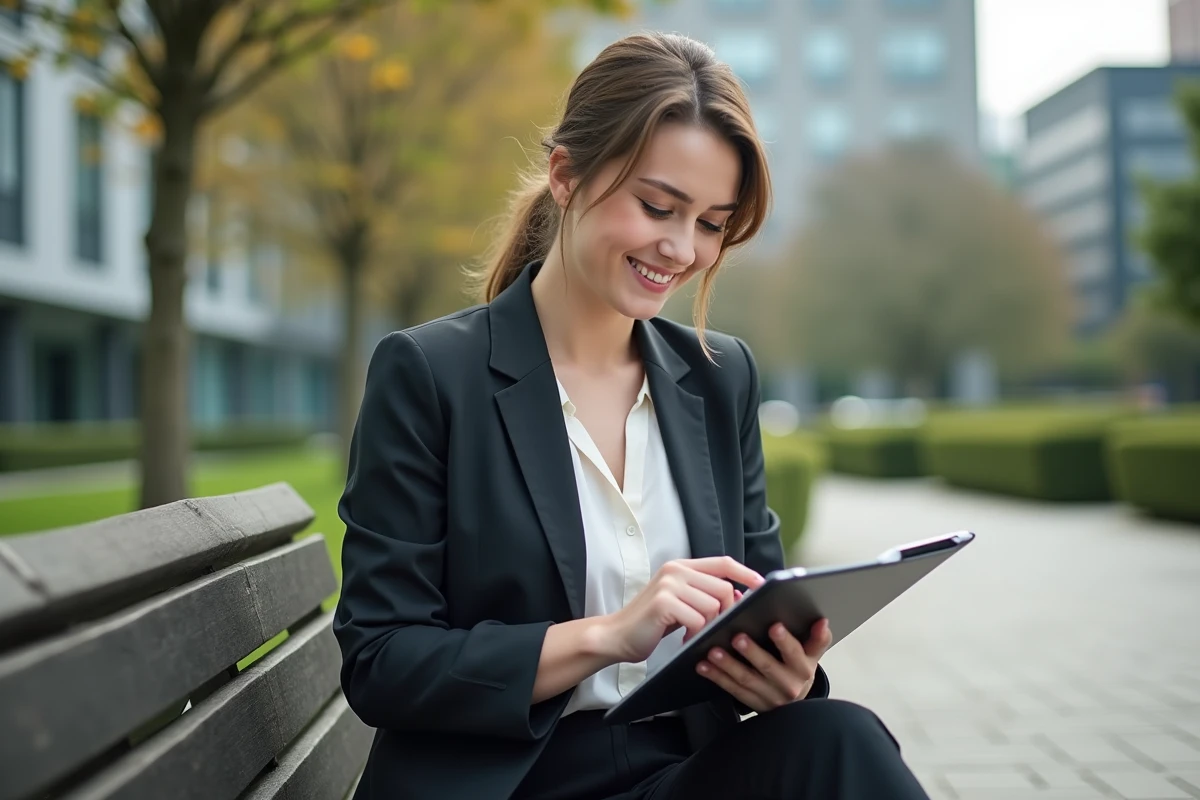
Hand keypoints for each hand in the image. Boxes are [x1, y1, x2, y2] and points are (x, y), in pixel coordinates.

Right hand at [604, 557, 764, 663]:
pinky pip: (698, 620)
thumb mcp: (680, 602)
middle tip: (710, 629)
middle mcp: (676, 571)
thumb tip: (738, 595)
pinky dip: (694, 634)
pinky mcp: (663, 603)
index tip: (761, 585)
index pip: (723, 563)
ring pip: (713, 606)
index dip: (746, 573)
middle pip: (724, 589)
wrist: (616, 635)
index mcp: (681, 567)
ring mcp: (668, 585)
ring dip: (708, 626)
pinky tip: (683, 639)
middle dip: (725, 613)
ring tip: (692, 634)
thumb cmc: (650, 622)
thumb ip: (705, 594)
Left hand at [696, 618, 832, 712]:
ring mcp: (769, 696)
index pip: (796, 653)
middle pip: (768, 667)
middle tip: (737, 637)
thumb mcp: (811, 653)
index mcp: (803, 667)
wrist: (794, 704)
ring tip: (713, 651)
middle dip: (751, 652)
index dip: (786, 641)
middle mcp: (789, 684)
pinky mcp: (753, 704)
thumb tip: (821, 619)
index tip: (775, 626)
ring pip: (747, 680)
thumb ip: (816, 636)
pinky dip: (717, 677)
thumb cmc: (799, 668)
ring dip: (728, 665)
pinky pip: (733, 690)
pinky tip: (704, 666)